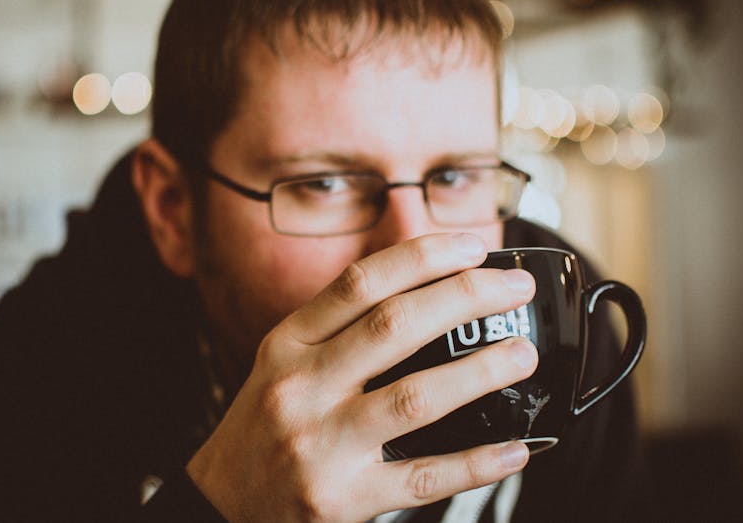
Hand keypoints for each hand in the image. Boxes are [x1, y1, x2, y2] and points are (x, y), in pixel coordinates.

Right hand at [186, 233, 537, 521]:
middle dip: (464, 298)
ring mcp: (321, 444)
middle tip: (513, 287)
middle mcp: (302, 386)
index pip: (359, 283)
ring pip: (414, 398)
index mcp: (288, 344)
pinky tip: (512, 450)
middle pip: (394, 326)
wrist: (220, 505)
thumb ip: (337, 329)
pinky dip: (474, 463)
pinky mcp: (342, 499)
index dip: (422, 257)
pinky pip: (420, 478)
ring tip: (522, 355)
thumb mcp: (281, 362)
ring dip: (479, 373)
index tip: (472, 245)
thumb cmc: (263, 427)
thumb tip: (424, 293)